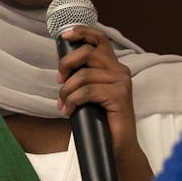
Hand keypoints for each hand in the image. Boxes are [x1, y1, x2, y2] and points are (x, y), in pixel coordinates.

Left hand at [57, 26, 138, 152]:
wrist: (118, 147)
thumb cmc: (101, 122)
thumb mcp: (89, 94)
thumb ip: (81, 76)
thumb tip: (62, 62)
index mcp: (114, 67)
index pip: (99, 39)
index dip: (81, 32)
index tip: (63, 36)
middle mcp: (120, 71)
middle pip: (88, 52)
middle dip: (67, 64)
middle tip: (59, 81)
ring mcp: (122, 82)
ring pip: (84, 75)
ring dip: (67, 90)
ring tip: (63, 104)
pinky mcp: (120, 96)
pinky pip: (87, 92)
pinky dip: (73, 101)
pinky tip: (68, 111)